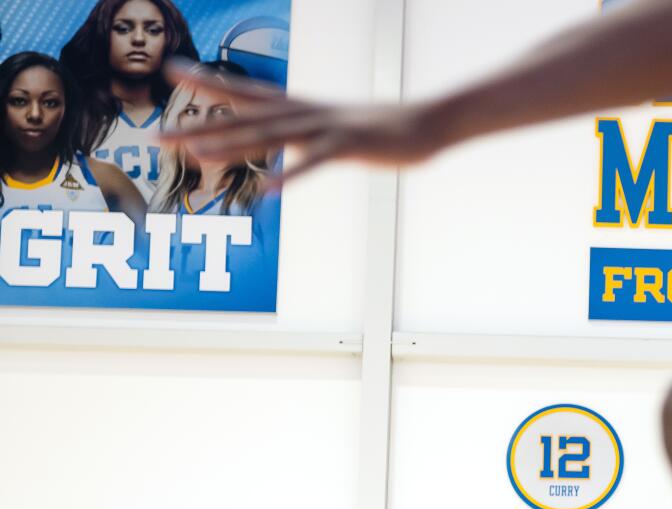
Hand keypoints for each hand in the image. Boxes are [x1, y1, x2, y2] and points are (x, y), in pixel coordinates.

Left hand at [163, 65, 444, 182]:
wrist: (430, 122)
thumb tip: (296, 145)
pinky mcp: (350, 146)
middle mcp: (306, 112)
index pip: (246, 92)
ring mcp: (326, 127)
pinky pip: (316, 163)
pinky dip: (294, 176)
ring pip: (270, 137)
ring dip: (233, 147)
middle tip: (158, 134)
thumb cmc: (389, 128)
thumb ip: (314, 135)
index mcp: (302, 107)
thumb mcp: (342, 127)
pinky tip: (270, 192)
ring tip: (195, 156)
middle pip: (243, 118)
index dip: (208, 82)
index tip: (172, 71)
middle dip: (199, 126)